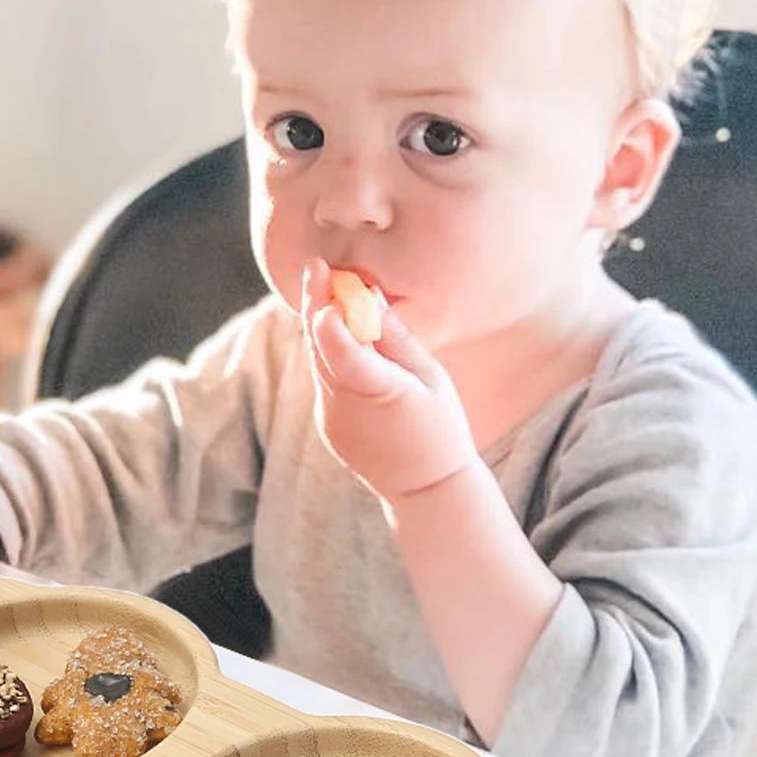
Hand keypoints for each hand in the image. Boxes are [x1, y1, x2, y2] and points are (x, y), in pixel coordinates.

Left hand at [300, 258, 477, 501]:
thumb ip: (397, 339)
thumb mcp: (431, 379)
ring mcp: (332, 420)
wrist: (426, 489)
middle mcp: (349, 409)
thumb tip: (370, 298)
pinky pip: (323, 381)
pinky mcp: (327, 427)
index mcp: (383, 395)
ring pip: (317, 362)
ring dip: (319, 326)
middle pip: (321, 349)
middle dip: (317, 303)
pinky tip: (336, 331)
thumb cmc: (440, 428)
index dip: (329, 318)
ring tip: (325, 288)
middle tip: (316, 266)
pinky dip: (327, 354)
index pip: (344, 355)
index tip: (325, 282)